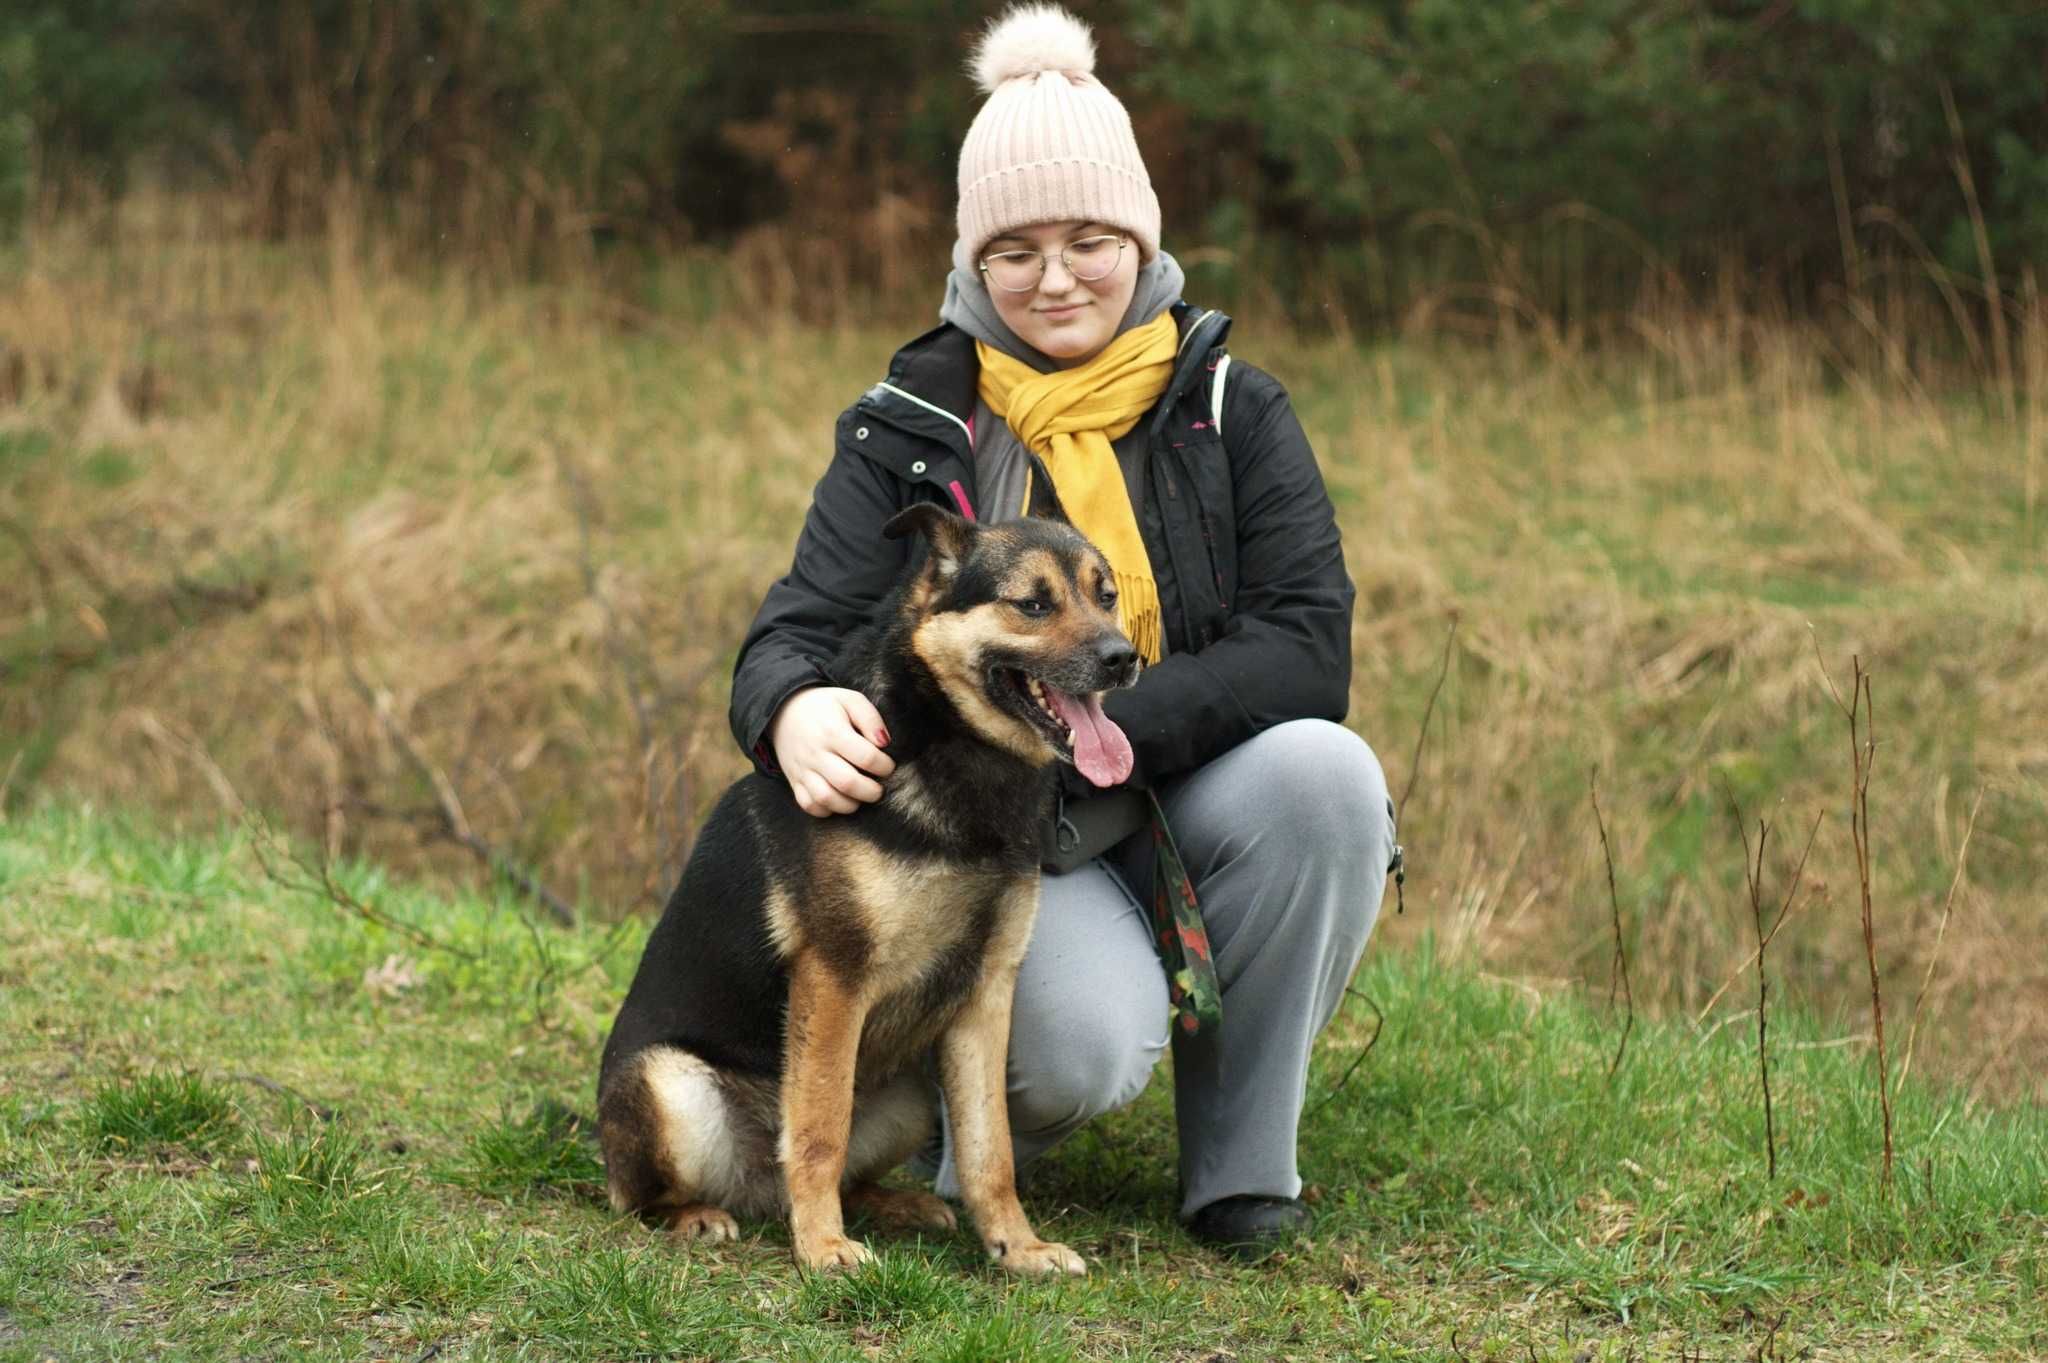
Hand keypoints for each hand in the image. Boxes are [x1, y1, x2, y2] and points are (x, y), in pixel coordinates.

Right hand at [768, 687, 895, 816]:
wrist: (784, 710)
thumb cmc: (824, 706)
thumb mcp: (850, 699)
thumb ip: (871, 718)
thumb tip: (884, 743)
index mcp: (833, 732)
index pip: (866, 757)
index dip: (884, 766)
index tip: (888, 766)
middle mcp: (816, 753)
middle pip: (847, 782)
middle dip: (871, 791)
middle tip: (878, 788)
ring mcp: (803, 770)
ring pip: (826, 798)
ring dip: (850, 804)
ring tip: (860, 797)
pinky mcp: (794, 781)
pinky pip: (808, 805)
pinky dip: (826, 810)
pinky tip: (838, 801)